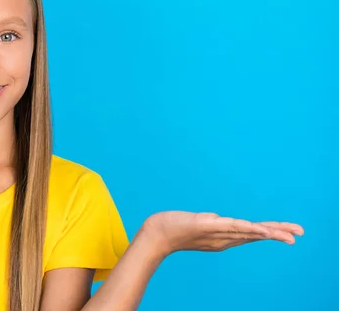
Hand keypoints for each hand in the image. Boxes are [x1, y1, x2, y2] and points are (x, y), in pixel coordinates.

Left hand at [139, 211, 303, 256]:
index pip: (252, 234)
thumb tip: (216, 217)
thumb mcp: (197, 224)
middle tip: (299, 234)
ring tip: (288, 234)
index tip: (290, 233)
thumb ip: (209, 222)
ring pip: (247, 231)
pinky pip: (230, 227)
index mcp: (222, 237)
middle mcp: (222, 237)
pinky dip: (247, 228)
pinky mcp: (206, 225)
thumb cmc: (174, 228)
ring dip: (269, 231)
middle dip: (278, 233)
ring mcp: (215, 232)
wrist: (155, 233)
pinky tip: (260, 230)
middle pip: (255, 234)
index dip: (271, 232)